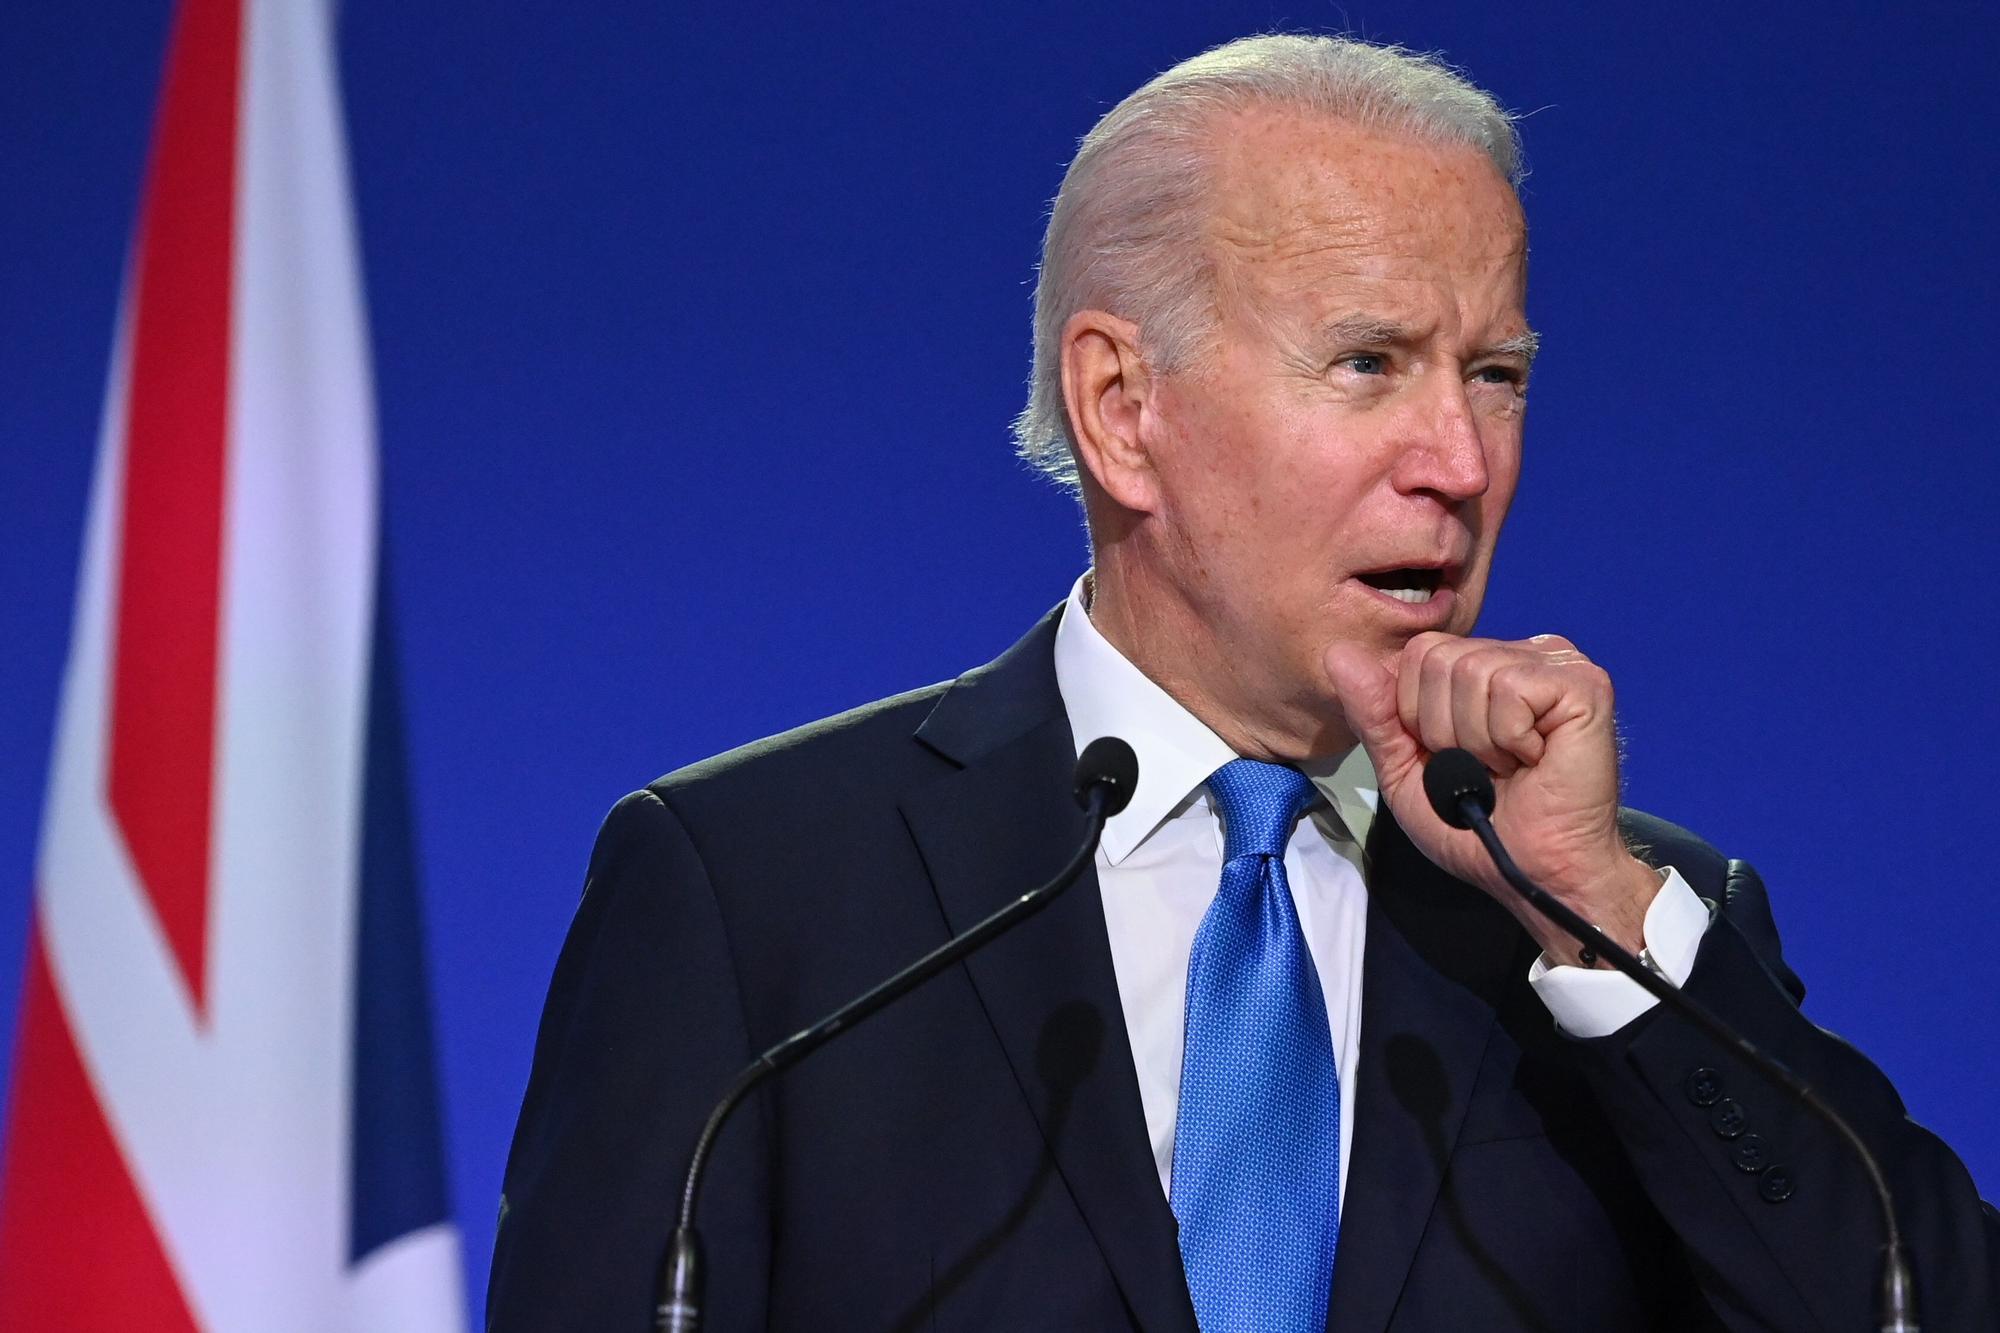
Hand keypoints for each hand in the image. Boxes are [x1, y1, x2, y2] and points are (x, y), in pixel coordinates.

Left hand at [1323, 632, 1660, 962]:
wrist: (1533, 871)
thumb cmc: (1476, 827)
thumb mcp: (1404, 771)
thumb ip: (1373, 714)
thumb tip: (1338, 655)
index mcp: (1482, 664)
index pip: (1417, 652)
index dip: (1414, 713)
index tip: (1449, 757)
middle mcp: (1521, 652)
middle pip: (1438, 657)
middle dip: (1442, 727)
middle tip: (1482, 766)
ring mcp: (1555, 663)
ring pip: (1472, 671)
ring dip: (1477, 740)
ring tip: (1509, 766)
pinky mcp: (1583, 685)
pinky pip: (1511, 690)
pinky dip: (1508, 739)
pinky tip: (1535, 760)